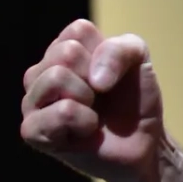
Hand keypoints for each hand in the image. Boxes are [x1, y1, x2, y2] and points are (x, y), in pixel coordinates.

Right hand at [20, 18, 182, 181]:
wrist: (146, 149)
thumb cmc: (140, 106)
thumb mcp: (139, 61)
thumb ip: (121, 49)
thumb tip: (93, 81)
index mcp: (67, 56)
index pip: (75, 32)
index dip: (104, 50)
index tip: (117, 76)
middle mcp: (45, 79)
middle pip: (61, 55)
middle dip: (95, 75)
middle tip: (105, 99)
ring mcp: (37, 107)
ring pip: (49, 80)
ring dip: (84, 97)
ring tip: (93, 115)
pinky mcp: (37, 135)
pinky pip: (44, 116)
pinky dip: (72, 120)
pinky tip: (83, 129)